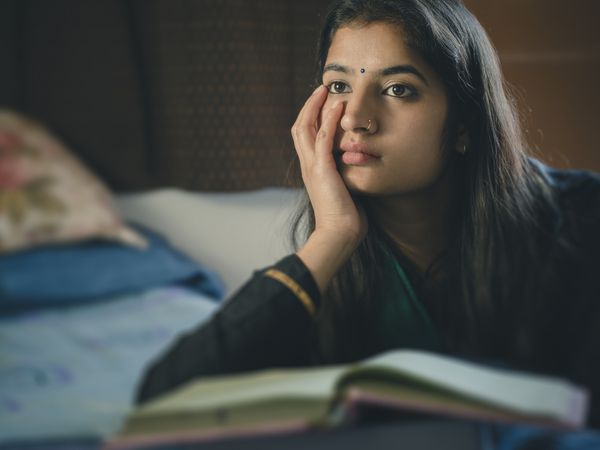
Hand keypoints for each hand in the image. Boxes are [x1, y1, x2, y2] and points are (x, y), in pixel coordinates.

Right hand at [291, 85, 366, 243]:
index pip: (304, 137)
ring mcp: (312, 167)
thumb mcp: (342, 191)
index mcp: (311, 170)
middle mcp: (307, 165)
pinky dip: (328, 120)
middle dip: (309, 106)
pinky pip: (322, 138)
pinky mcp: (322, 170)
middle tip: (321, 89)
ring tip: (325, 90)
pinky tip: (337, 107)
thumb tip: (354, 167)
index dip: (310, 118)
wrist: (338, 234)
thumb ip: (343, 176)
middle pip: (299, 127)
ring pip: (305, 128)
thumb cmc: (343, 218)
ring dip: (315, 106)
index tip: (322, 103)